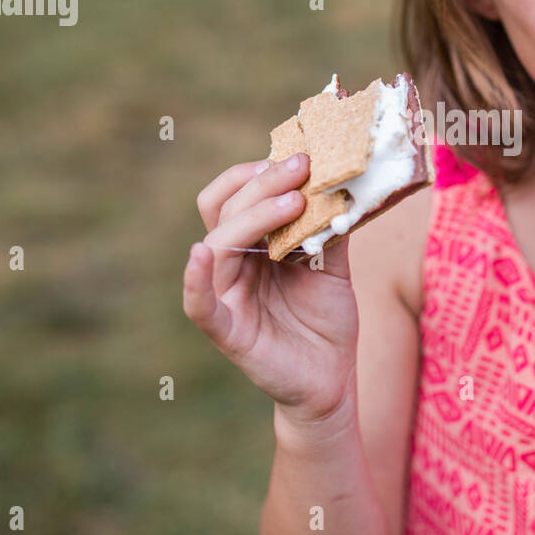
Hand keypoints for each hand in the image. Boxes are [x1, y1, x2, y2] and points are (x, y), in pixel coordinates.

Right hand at [183, 153, 359, 423]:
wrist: (333, 379)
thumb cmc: (327, 320)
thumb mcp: (334, 265)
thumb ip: (329, 227)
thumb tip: (341, 180)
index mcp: (251, 245)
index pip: (236, 197)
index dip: (258, 173)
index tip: (297, 155)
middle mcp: (232, 265)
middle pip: (226, 211)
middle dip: (261, 184)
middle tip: (299, 166)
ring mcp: (225, 295)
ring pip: (219, 244)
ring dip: (252, 216)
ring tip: (293, 200)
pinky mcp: (227, 330)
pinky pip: (199, 303)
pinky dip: (194, 278)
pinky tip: (200, 254)